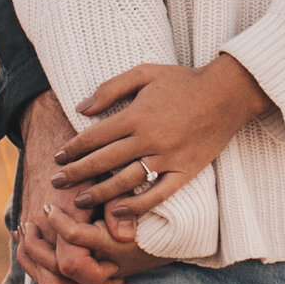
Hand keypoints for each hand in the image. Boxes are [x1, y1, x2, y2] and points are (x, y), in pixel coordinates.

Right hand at [16, 92, 131, 283]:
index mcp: (63, 216)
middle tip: (108, 279)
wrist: (50, 130)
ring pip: (38, 277)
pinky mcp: (24, 226)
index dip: (96, 275)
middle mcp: (41, 226)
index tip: (115, 268)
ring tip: (95, 277)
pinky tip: (74, 270)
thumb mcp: (108, 174)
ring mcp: (29, 228)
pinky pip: (29, 262)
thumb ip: (117, 205)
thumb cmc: (89, 152)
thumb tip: (127, 238)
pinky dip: (48, 272)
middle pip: (53, 282)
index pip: (73, 266)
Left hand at [53, 53, 268, 231]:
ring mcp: (167, 158)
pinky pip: (158, 195)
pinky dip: (138, 205)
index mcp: (136, 115)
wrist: (227, 94)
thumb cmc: (183, 80)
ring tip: (80, 201)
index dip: (72, 149)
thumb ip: (110, 88)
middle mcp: (148, 139)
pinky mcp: (185, 171)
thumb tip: (81, 107)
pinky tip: (120, 211)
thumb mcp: (145, 72)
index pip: (94, 137)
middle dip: (76, 174)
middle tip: (57, 183)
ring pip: (125, 181)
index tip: (57, 158)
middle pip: (103, 162)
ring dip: (99, 193)